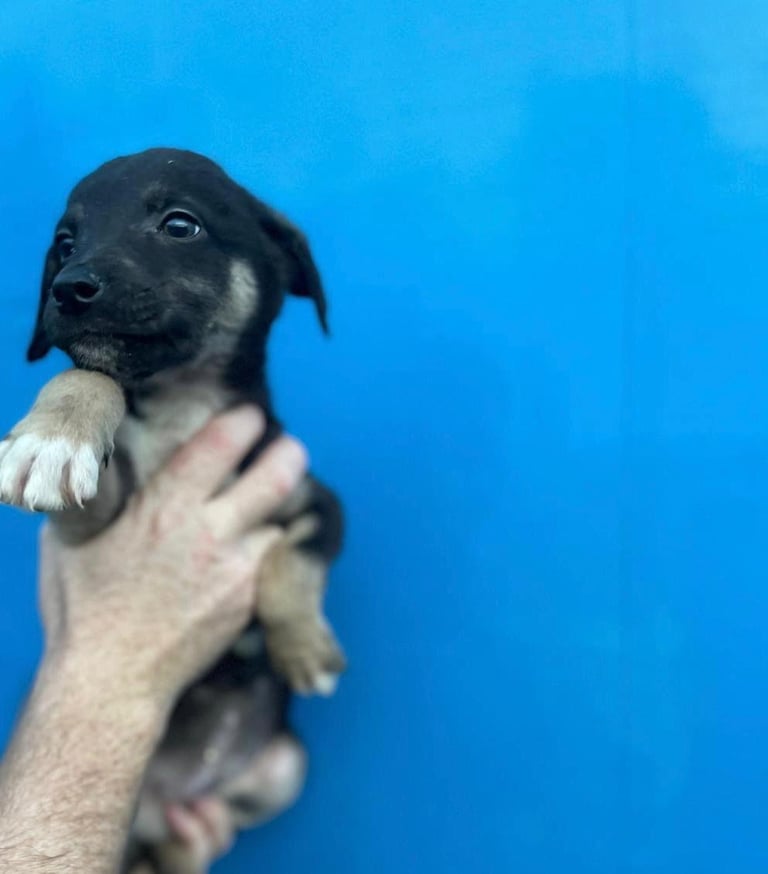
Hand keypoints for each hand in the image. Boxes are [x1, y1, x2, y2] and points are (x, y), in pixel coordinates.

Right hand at [37, 405, 306, 713]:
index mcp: (166, 508)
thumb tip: (101, 467)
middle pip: (278, 476)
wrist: (112, 681)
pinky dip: (270, 545)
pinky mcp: (249, 600)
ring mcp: (237, 569)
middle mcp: (211, 532)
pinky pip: (273, 560)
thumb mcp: (72, 539)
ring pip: (283, 519)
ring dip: (279, 506)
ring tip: (270, 499)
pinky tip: (257, 543)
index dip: (243, 421)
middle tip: (287, 446)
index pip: (221, 444)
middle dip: (289, 452)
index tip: (248, 415)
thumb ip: (96, 497)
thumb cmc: (83, 608)